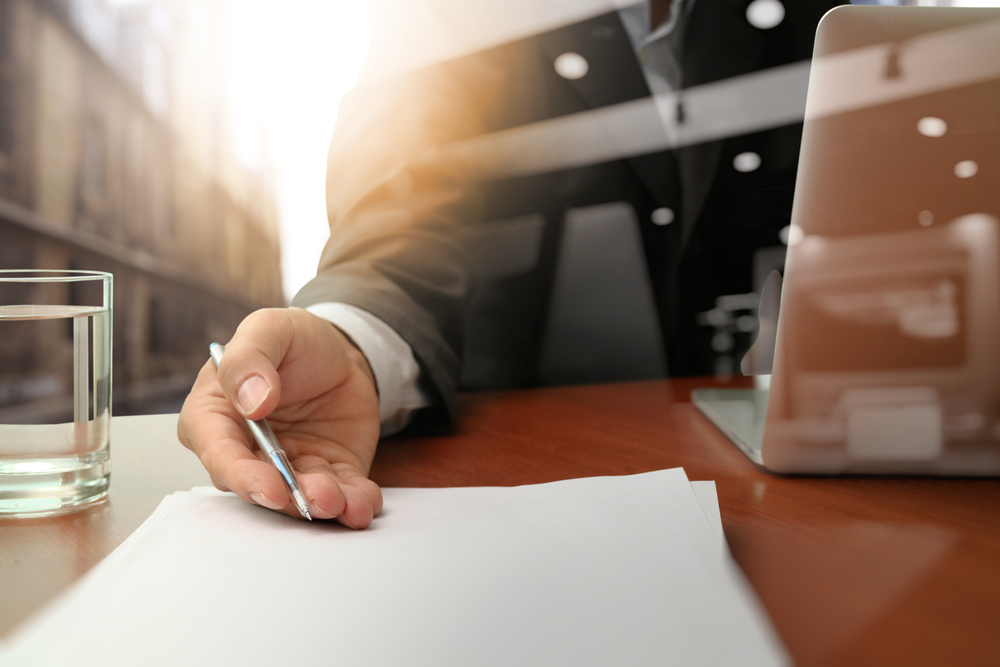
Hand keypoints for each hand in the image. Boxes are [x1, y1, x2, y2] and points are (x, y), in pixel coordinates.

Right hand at [177, 307, 382, 526]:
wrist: (341, 352)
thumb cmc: (293, 340)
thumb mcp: (268, 329)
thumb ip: (249, 360)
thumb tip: (251, 402)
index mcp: (215, 415)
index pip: (218, 453)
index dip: (242, 475)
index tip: (270, 486)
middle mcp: (246, 450)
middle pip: (259, 486)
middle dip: (289, 500)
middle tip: (319, 499)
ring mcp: (288, 467)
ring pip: (301, 498)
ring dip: (323, 505)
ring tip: (346, 502)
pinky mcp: (327, 473)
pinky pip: (339, 494)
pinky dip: (353, 503)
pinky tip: (364, 503)